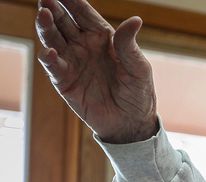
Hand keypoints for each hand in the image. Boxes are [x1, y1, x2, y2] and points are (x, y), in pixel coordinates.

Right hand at [35, 0, 158, 142]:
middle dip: (54, 9)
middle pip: (64, 22)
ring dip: (46, 27)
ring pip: (53, 39)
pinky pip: (53, 66)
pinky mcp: (64, 81)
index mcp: (102, 37)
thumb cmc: (138, 92)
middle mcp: (83, 45)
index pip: (84, 13)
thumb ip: (129, 45)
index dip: (73, 1)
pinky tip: (50, 51)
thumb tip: (135, 20)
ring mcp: (72, 61)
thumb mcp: (139, 68)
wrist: (131, 122)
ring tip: (43, 15)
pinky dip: (49, 58)